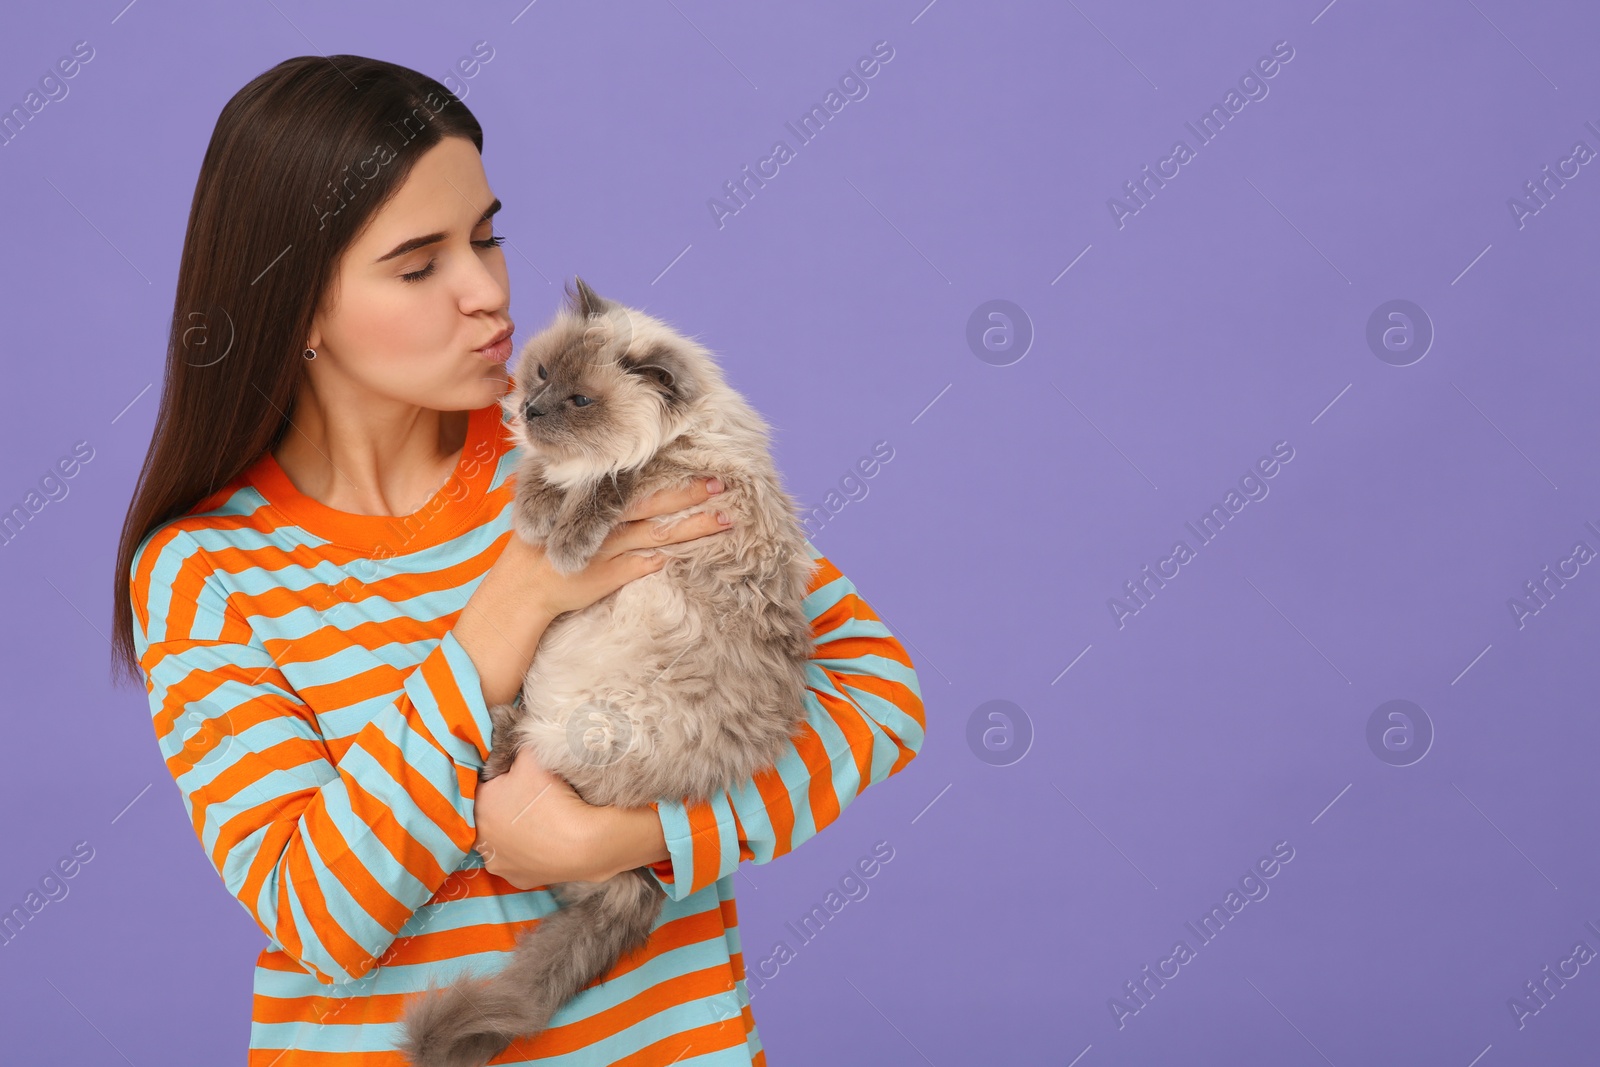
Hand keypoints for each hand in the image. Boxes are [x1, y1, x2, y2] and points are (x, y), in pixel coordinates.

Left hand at [472, 747, 606, 888]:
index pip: (483, 786)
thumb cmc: (554, 798)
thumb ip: (516, 747)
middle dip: (504, 806)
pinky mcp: (518, 880)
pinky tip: (544, 842)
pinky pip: (520, 861)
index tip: (519, 777)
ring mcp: (499, 863)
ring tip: (539, 821)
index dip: (501, 779)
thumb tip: (511, 741)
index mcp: (479, 806)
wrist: (584, 845)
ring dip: (514, 832)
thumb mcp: (532, 757)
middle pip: (490, 815)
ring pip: (502, 840)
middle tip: (530, 798)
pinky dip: (529, 852)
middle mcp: (481, 839)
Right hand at [501, 476, 733, 618]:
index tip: (697, 462)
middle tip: (723, 483)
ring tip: (726, 518)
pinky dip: (667, 558)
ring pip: (659, 533)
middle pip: (655, 503)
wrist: (522, 587)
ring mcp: (608, 549)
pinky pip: (644, 565)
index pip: (637, 482)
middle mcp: (604, 521)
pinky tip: (693, 553)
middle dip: (690, 493)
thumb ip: (577, 487)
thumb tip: (607, 466)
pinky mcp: (609, 575)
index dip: (667, 472)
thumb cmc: (540, 541)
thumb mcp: (553, 505)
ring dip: (693, 526)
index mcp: (592, 501)